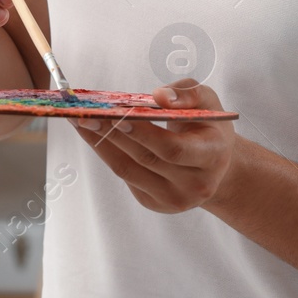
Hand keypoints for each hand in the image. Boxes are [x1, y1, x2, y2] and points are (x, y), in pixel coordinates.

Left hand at [76, 80, 237, 213]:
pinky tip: (94, 135)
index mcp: (212, 155)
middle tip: (88, 113)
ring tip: (81, 122)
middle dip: (114, 134)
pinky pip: (126, 176)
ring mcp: (174, 199)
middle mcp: (196, 184)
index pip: (174, 149)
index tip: (119, 115)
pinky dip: (107, 153)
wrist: (216, 165)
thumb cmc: (208, 126)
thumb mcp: (208, 101)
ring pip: (129, 170)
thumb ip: (187, 94)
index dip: (144, 134)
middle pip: (146, 159)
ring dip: (102, 144)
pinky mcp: (155, 203)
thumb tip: (158, 96)